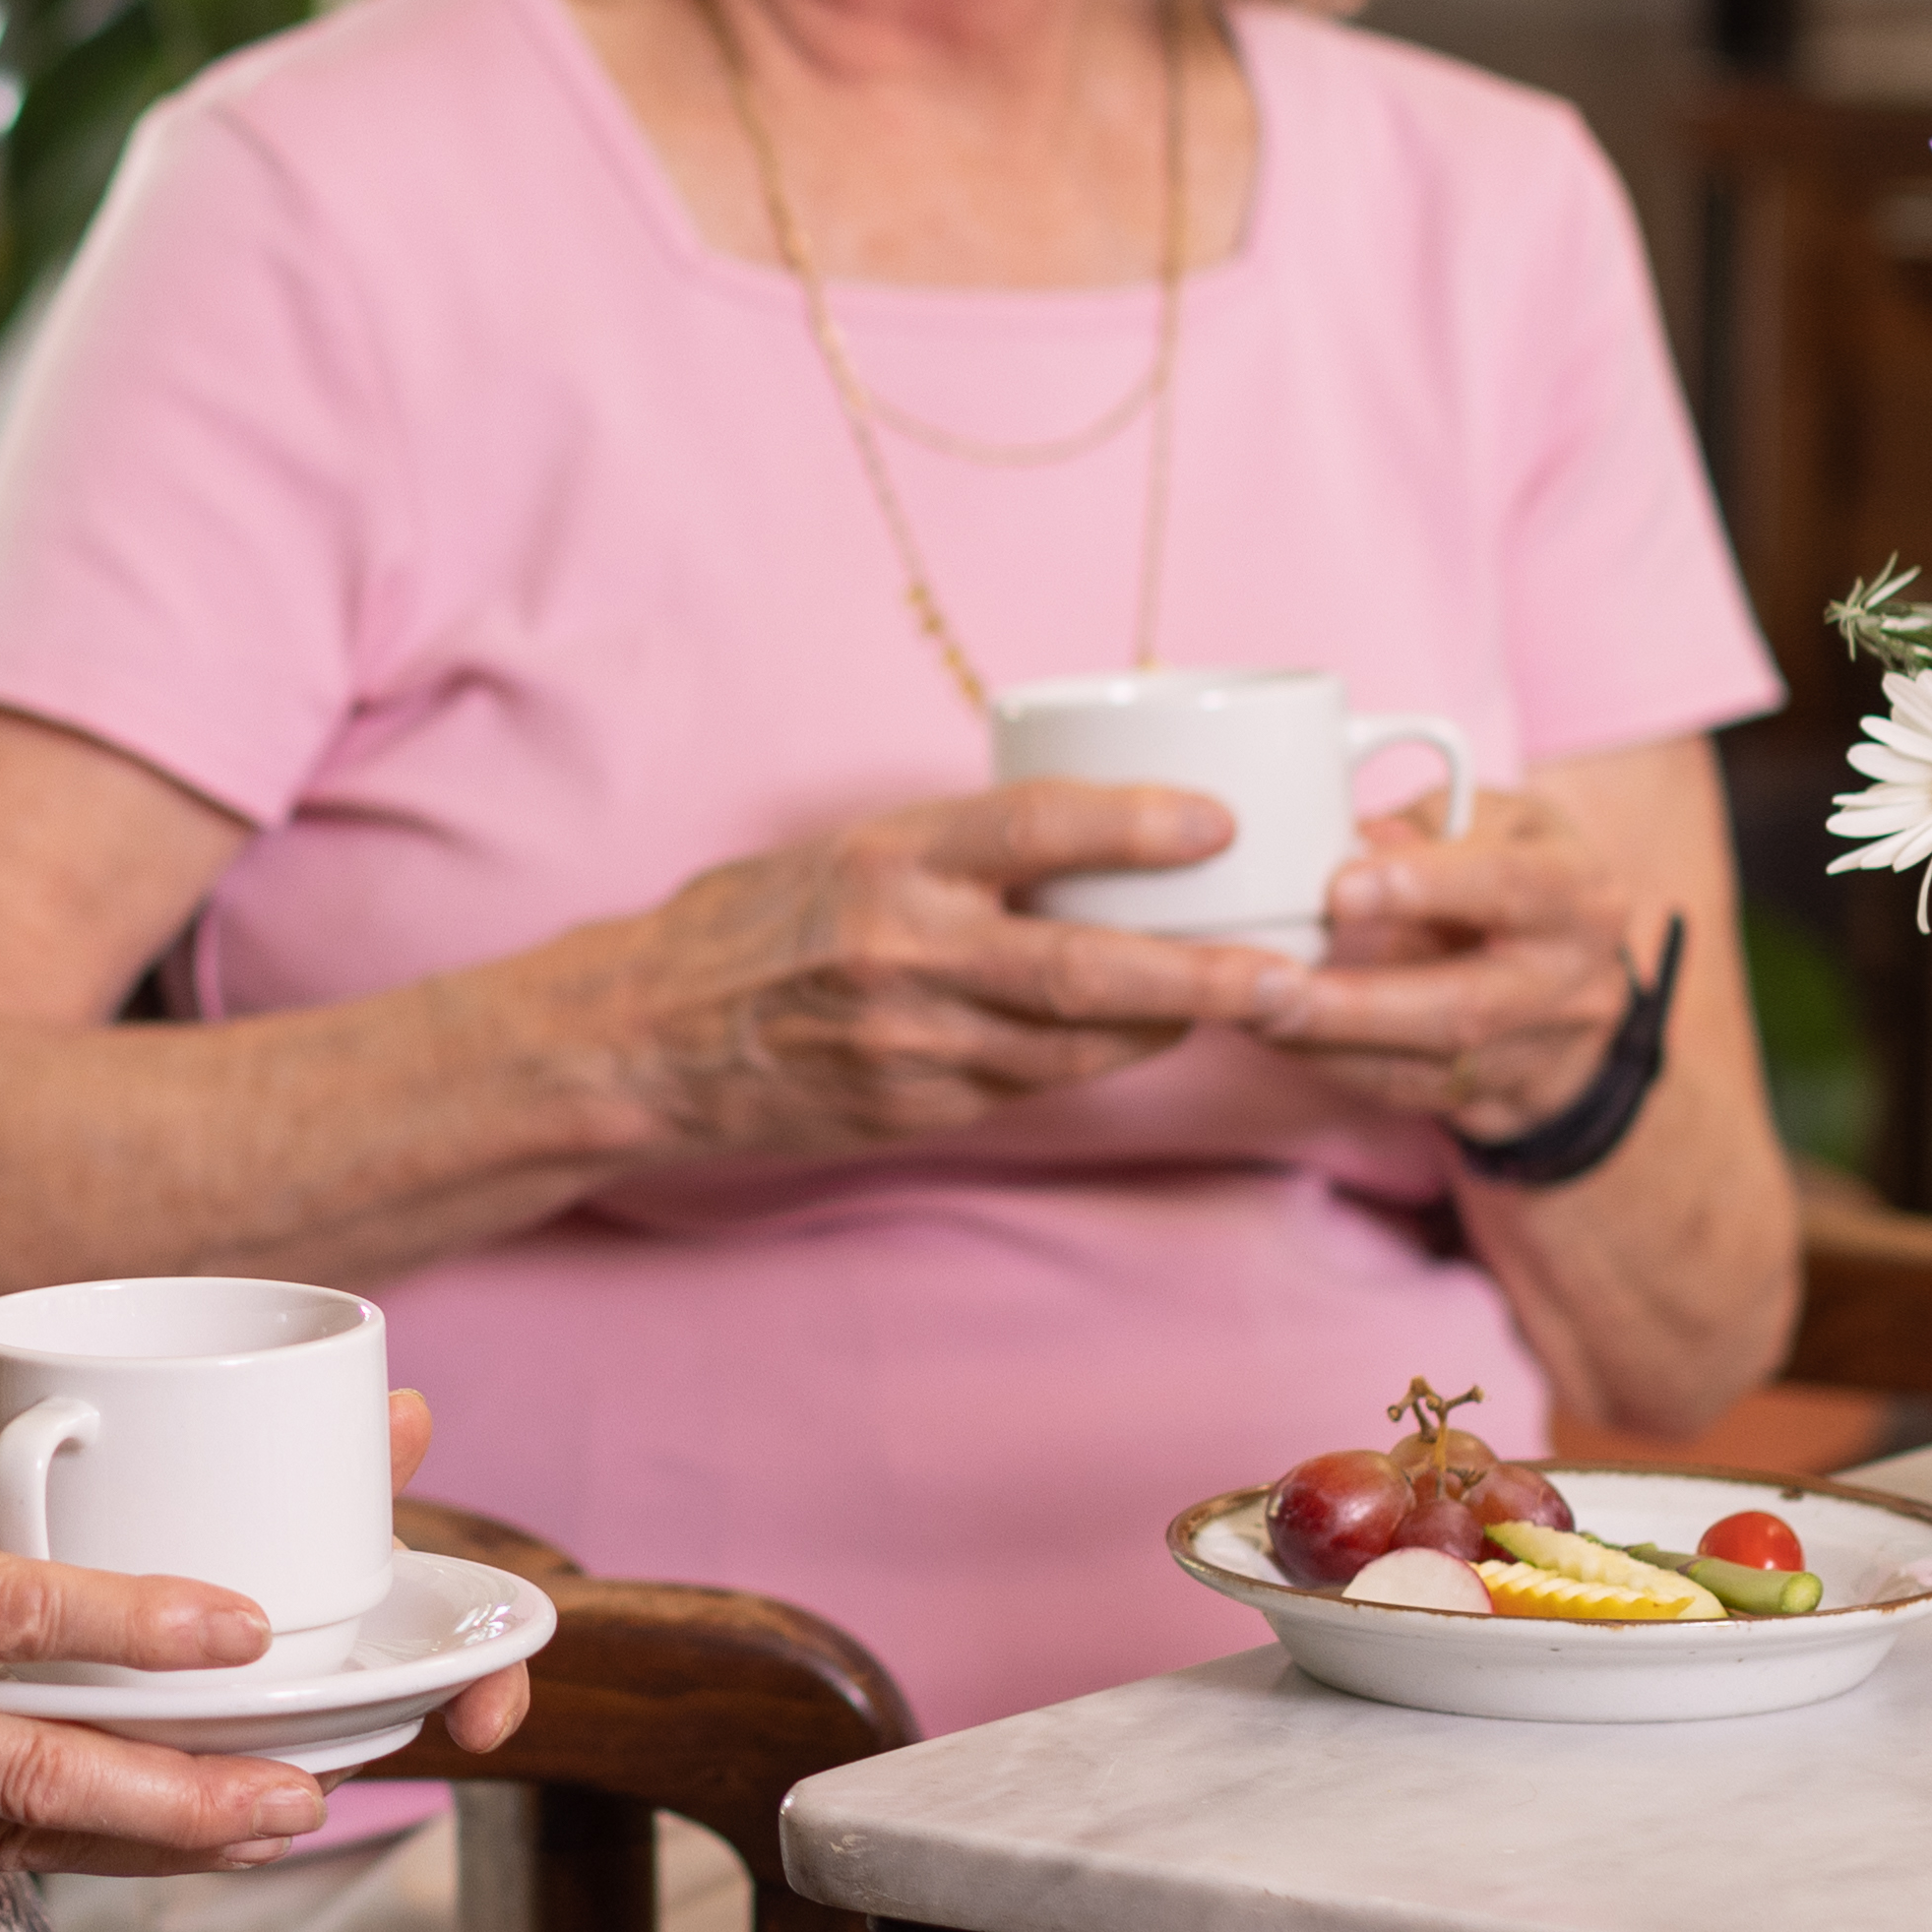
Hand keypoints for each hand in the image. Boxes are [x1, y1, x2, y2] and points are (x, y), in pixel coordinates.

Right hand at [565, 786, 1315, 1163]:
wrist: (640, 1041)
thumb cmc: (744, 926)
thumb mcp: (843, 850)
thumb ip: (954, 852)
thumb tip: (1087, 835)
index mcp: (884, 860)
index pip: (1032, 827)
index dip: (1137, 823)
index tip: (1218, 821)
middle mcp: (901, 953)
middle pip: (1083, 968)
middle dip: (1202, 976)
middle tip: (1290, 975)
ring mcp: (909, 1045)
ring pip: (1076, 1045)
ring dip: (1170, 1026)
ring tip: (1252, 1001)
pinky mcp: (912, 1110)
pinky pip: (1033, 1085)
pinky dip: (1098, 1061)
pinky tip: (1144, 1038)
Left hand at [1219, 786, 1659, 1138]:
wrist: (1583, 984)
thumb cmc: (1522, 875)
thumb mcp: (1502, 823)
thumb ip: (1432, 823)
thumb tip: (1349, 835)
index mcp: (1576, 893)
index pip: (1508, 887)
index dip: (1426, 887)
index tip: (1339, 889)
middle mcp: (1571, 981)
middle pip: (1464, 1006)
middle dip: (1359, 1003)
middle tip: (1270, 988)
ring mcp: (1541, 1053)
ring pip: (1431, 1067)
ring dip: (1330, 1047)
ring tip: (1251, 1014)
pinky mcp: (1503, 1098)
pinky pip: (1413, 1095)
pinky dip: (1338, 1068)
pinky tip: (1278, 1039)